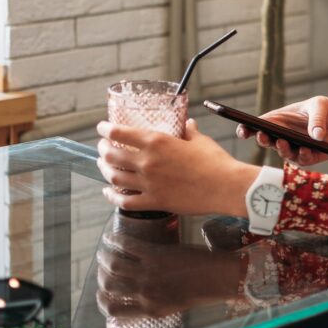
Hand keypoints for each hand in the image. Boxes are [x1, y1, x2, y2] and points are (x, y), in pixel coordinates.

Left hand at [96, 118, 257, 215]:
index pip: (120, 132)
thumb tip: (187, 124)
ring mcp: (148, 184)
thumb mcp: (200, 140)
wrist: (225, 186)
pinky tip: (108, 192)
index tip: (102, 127)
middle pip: (112, 154)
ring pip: (114, 177)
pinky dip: (112, 197)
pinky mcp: (154, 202)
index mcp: (157, 141)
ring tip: (103, 165)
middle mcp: (147, 162)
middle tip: (102, 146)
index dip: (106, 129)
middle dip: (103, 148)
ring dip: (104, 169)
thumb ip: (188, 131)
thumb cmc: (215, 161)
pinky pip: (125, 202)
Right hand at [96, 216, 244, 316]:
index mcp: (150, 310)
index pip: (113, 310)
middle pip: (109, 287)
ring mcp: (149, 273)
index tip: (103, 293)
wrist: (221, 277)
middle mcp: (145, 294)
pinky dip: (115, 240)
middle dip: (101, 278)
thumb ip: (155, 303)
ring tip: (103, 252)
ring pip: (113, 266)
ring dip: (104, 257)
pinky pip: (128, 246)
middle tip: (102, 270)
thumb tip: (140, 298)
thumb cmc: (202, 291)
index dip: (103, 301)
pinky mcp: (156, 254)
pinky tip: (111, 237)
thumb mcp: (174, 305)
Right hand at [235, 96, 327, 166]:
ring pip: (282, 152)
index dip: (247, 128)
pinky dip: (303, 154)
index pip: (259, 125)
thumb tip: (315, 135)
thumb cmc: (327, 111)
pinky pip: (302, 159)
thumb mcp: (321, 105)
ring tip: (283, 142)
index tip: (242, 130)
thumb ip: (317, 118)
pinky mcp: (307, 158)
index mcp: (280, 120)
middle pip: (266, 140)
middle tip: (262, 136)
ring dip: (282, 148)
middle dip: (262, 139)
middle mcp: (283, 135)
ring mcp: (294, 148)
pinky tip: (306, 149)